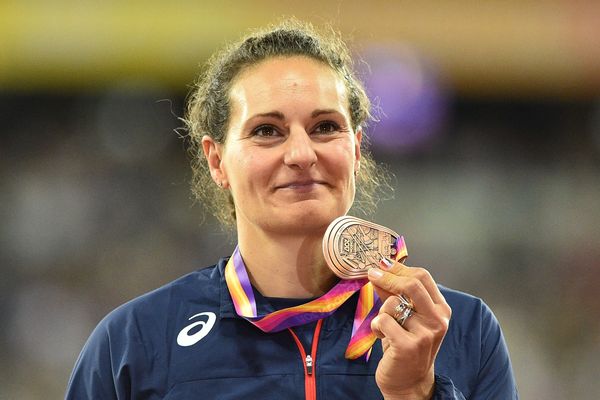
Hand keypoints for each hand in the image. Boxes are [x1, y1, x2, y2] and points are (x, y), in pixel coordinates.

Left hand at [368, 260, 451, 399]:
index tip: (382, 264)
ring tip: (384, 326)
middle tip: (371, 274)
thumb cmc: (406, 346)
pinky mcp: (408, 346)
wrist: (409, 383)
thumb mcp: (405, 317)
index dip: (400, 268)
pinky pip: (383, 321)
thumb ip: (395, 294)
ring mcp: (425, 334)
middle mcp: (437, 321)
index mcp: (441, 310)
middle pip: (412, 284)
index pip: (423, 277)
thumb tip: (380, 270)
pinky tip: (381, 335)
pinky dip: (376, 326)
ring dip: (381, 311)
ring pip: (392, 304)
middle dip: (388, 276)